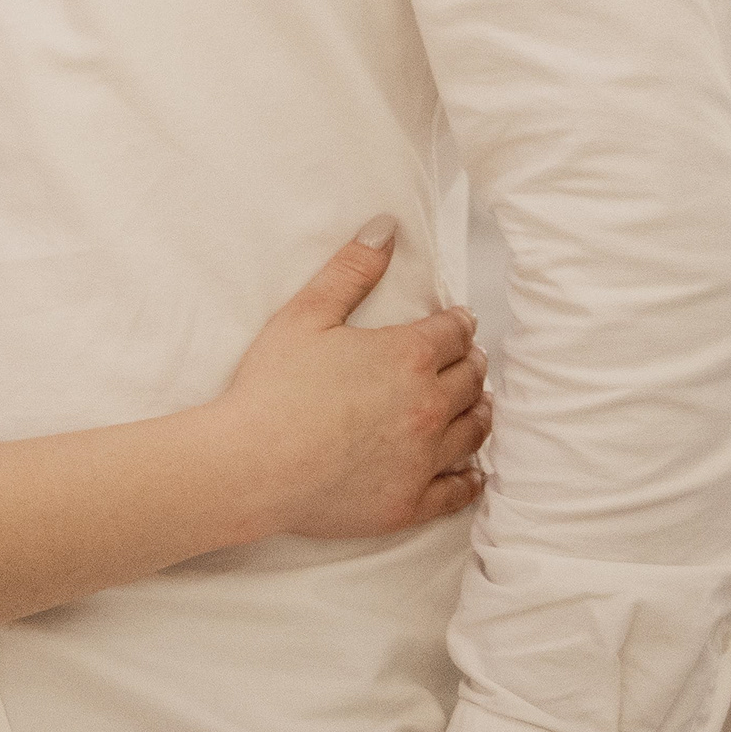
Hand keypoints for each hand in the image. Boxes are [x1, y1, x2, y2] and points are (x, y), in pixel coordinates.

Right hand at [213, 221, 490, 542]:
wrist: (252, 465)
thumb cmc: (273, 387)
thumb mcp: (306, 314)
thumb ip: (351, 269)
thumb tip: (386, 228)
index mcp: (408, 356)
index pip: (454, 332)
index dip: (458, 324)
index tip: (457, 323)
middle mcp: (427, 406)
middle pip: (470, 379)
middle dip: (470, 364)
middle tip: (466, 361)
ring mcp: (423, 459)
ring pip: (473, 431)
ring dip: (478, 413)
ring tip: (475, 406)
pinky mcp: (411, 502)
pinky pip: (458, 490)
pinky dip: (470, 478)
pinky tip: (471, 473)